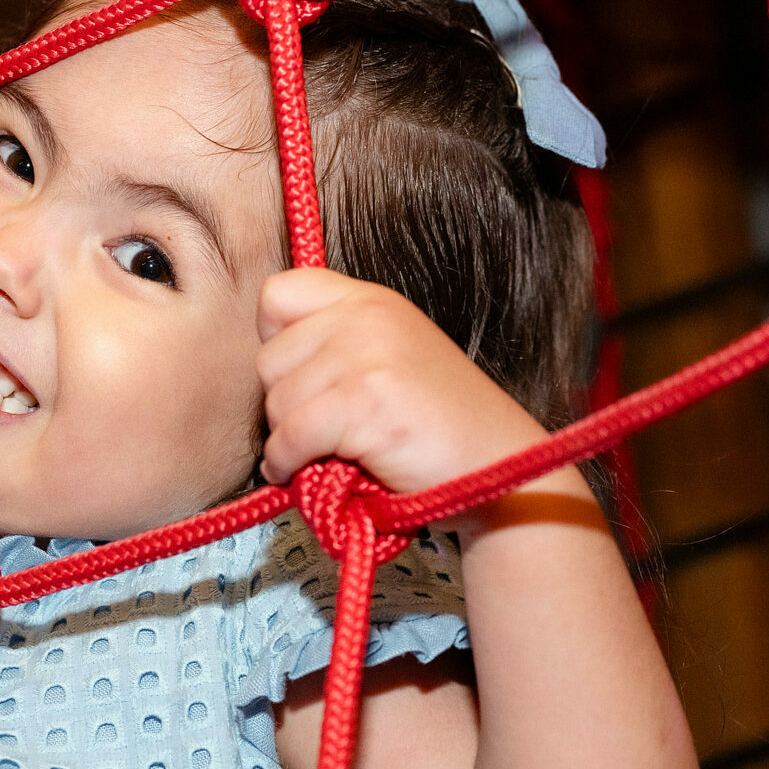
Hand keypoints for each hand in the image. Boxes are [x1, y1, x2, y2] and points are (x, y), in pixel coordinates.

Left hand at [255, 267, 573, 514]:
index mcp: (371, 300)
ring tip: (330, 453)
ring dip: (290, 441)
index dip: (276, 341)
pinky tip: (308, 475)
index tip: (302, 378)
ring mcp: (369, 356)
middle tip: (323, 431)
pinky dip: (289, 466)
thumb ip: (338, 347)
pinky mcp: (368, 403)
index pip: (278, 293)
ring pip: (276, 402)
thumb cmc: (440, 429)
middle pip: (269, 359)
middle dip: (285, 405)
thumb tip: (266, 371)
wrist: (502, 471)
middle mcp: (368, 316)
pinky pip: (290, 437)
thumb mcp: (391, 359)